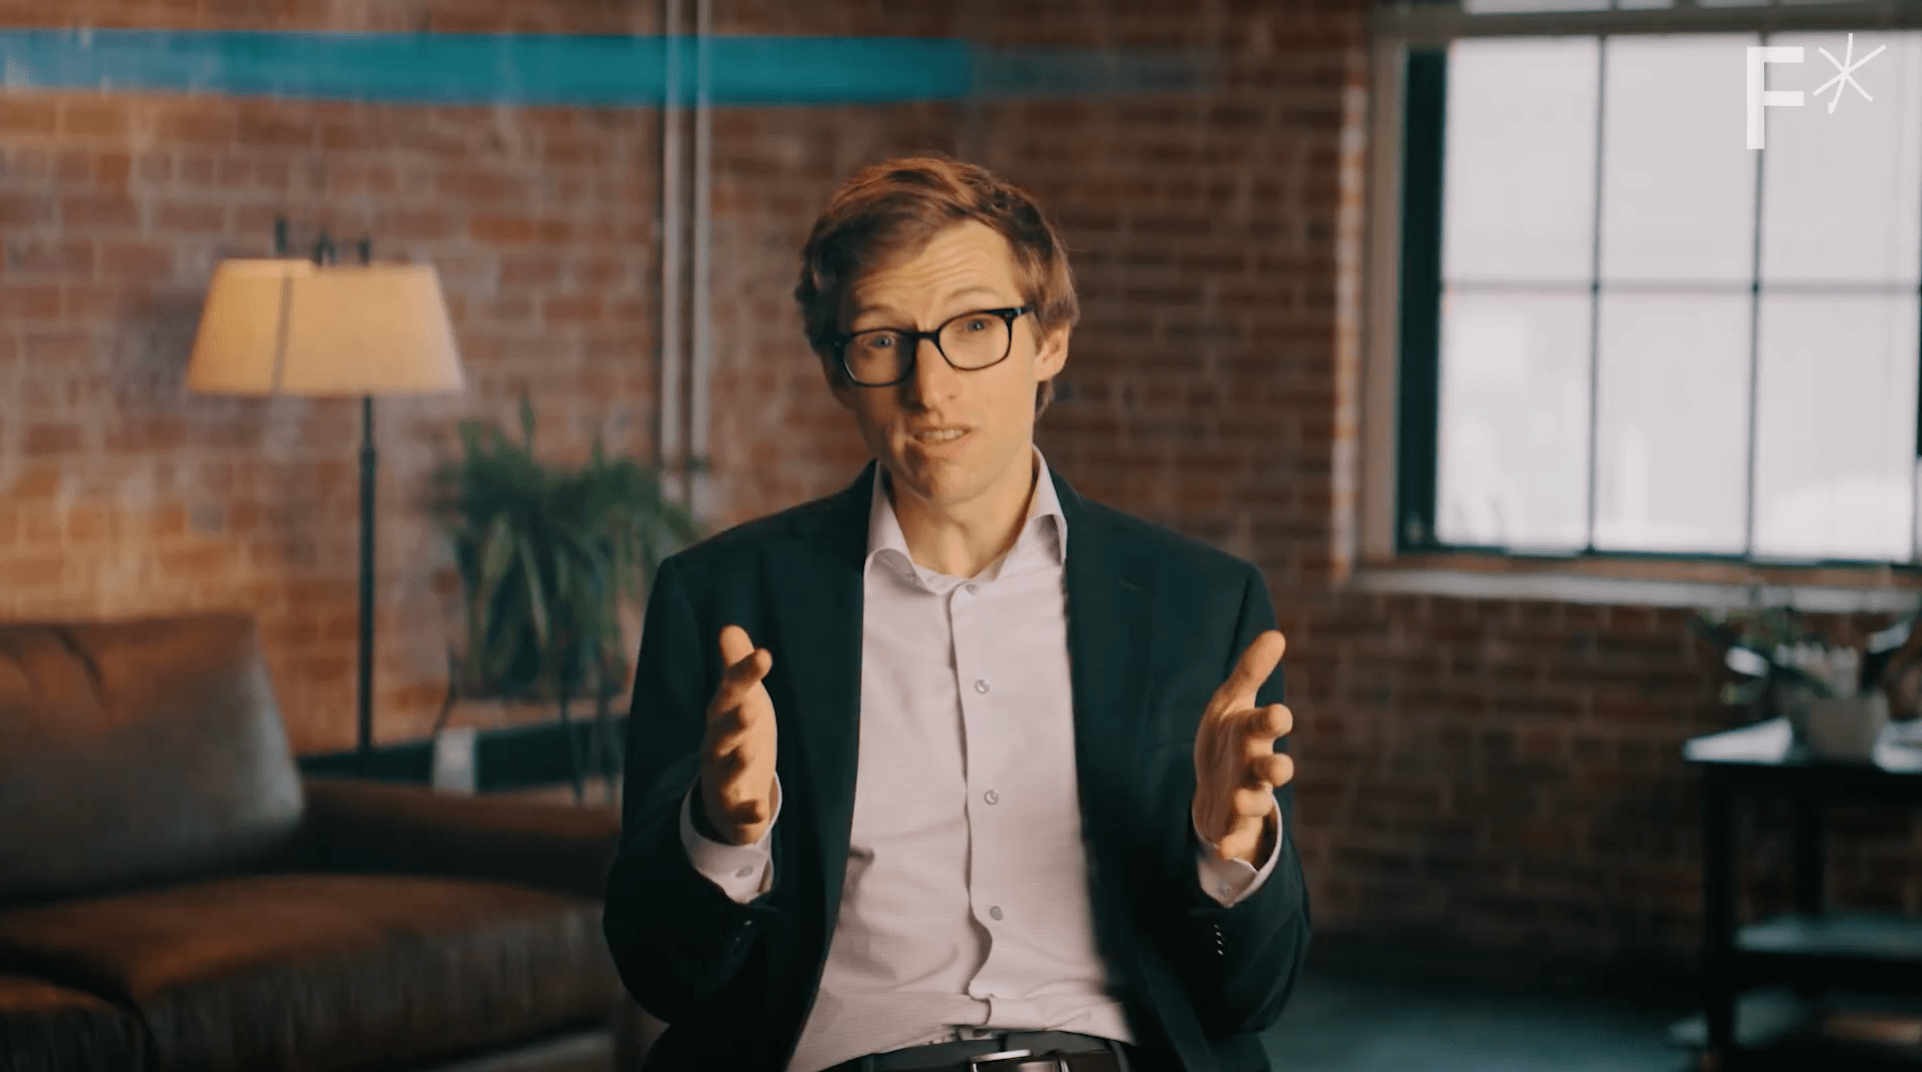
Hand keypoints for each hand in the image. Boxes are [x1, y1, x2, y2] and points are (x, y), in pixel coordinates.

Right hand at [697, 624, 778, 845]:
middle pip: (720, 733)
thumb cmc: (736, 738)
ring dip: (735, 762)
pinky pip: (739, 813)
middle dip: (733, 721)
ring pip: (725, 771)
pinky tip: (761, 811)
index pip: (731, 693)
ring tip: (749, 750)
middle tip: (752, 709)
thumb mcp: (740, 702)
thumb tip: (729, 627)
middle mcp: (717, 747)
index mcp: (722, 717)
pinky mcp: (733, 809)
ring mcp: (723, 780)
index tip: (765, 655)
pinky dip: (748, 812)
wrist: (724, 798)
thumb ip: (736, 669)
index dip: (745, 675)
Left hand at [1192, 629, 1294, 864]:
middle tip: (1279, 767)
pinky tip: (1222, 850)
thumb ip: (1251, 671)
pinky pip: (1236, 836)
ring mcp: (1246, 796)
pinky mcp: (1232, 824)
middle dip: (1276, 768)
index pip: (1267, 725)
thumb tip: (1276, 634)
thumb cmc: (1228, 738)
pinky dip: (1232, 844)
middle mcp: (1255, 766)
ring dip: (1252, 802)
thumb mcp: (1232, 702)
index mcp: (1253, 734)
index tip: (1278, 714)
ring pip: (1257, 802)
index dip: (1273, 721)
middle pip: (1272, 769)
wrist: (1213, 783)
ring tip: (1242, 799)